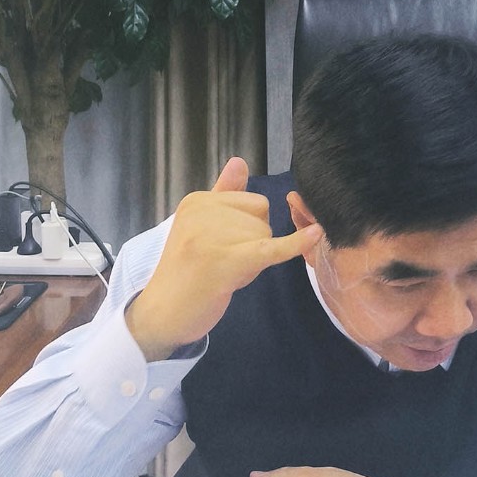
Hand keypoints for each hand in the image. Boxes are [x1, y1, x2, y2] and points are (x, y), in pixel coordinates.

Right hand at [124, 157, 321, 360]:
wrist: (162, 315)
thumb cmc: (186, 273)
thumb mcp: (201, 227)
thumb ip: (223, 195)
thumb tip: (239, 161)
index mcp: (196, 201)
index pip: (252, 202)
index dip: (247, 228)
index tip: (221, 249)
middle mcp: (201, 212)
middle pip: (261, 217)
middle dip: (252, 244)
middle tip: (222, 265)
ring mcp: (210, 236)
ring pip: (266, 235)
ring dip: (254, 260)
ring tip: (223, 274)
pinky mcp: (225, 261)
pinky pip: (269, 248)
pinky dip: (293, 244)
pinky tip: (314, 234)